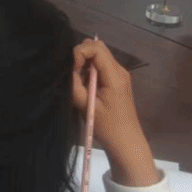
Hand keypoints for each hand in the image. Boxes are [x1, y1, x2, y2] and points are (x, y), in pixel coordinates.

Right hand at [72, 39, 158, 186]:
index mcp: (115, 76)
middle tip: (73, 74)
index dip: (80, 52)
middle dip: (81, 55)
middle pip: (97, 47)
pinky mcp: (116, 80)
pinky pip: (100, 66)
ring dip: (84, 64)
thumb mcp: (86, 106)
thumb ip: (74, 85)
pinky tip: (85, 86)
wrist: (126, 143)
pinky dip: (89, 70)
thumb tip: (65, 69)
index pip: (96, 48)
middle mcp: (119, 70)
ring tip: (78, 82)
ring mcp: (119, 75)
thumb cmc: (108, 127)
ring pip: (98, 56)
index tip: (71, 68)